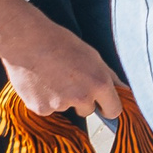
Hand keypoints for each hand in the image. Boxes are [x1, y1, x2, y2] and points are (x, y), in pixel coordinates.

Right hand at [0, 12, 122, 119]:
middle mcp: (82, 97)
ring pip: (66, 108)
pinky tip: (40, 82)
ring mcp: (60, 105)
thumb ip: (108, 76)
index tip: (103, 105)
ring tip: (52, 76)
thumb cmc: (62, 44)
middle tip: (70, 79)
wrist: (27, 41)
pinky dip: (44, 100)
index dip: (108, 107)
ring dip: (62, 98)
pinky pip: (47, 109)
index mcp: (99, 83)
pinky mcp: (40, 109)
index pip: (114, 110)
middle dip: (82, 100)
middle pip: (88, 111)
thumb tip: (125, 91)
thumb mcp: (93, 56)